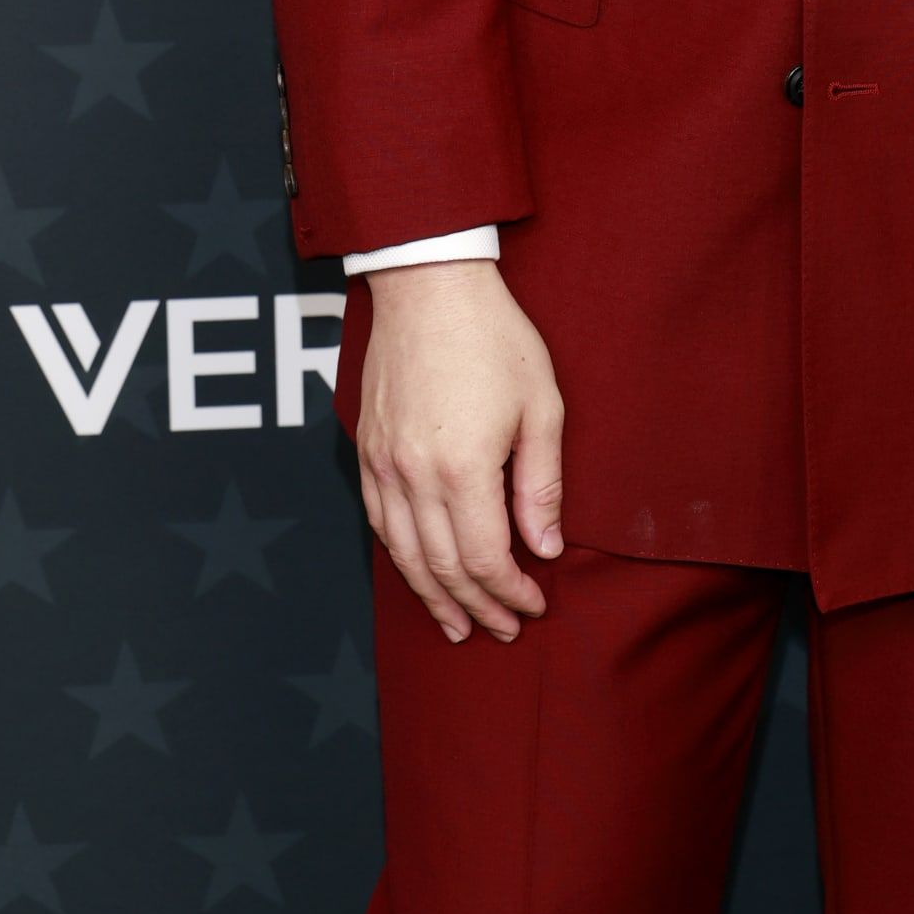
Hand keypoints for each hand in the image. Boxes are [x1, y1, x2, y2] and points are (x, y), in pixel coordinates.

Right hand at [357, 259, 563, 642]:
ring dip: (433, 596)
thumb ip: (542, 485)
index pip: (484, 558)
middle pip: (442, 567)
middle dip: (476, 606)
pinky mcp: (367, 449)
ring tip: (459, 624)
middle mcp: (414, 475)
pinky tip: (420, 571)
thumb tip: (545, 548)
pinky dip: (401, 558)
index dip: (509, 591)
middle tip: (502, 628)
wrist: (429, 285)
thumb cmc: (494, 338)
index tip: (533, 604)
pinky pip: (379, 522)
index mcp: (463, 467)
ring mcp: (383, 464)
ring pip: (403, 554)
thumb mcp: (540, 405)